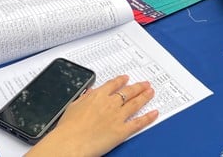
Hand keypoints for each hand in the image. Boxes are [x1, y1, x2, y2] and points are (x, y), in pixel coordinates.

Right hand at [30, 75, 157, 156]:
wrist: (70, 142)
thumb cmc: (68, 127)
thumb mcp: (73, 106)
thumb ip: (84, 98)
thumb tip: (89, 92)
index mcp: (97, 96)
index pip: (113, 84)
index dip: (121, 81)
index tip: (126, 78)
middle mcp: (110, 103)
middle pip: (127, 91)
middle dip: (137, 87)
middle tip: (145, 84)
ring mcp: (117, 116)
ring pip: (135, 103)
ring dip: (144, 96)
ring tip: (151, 92)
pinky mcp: (122, 131)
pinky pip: (138, 122)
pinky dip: (148, 117)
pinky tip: (154, 113)